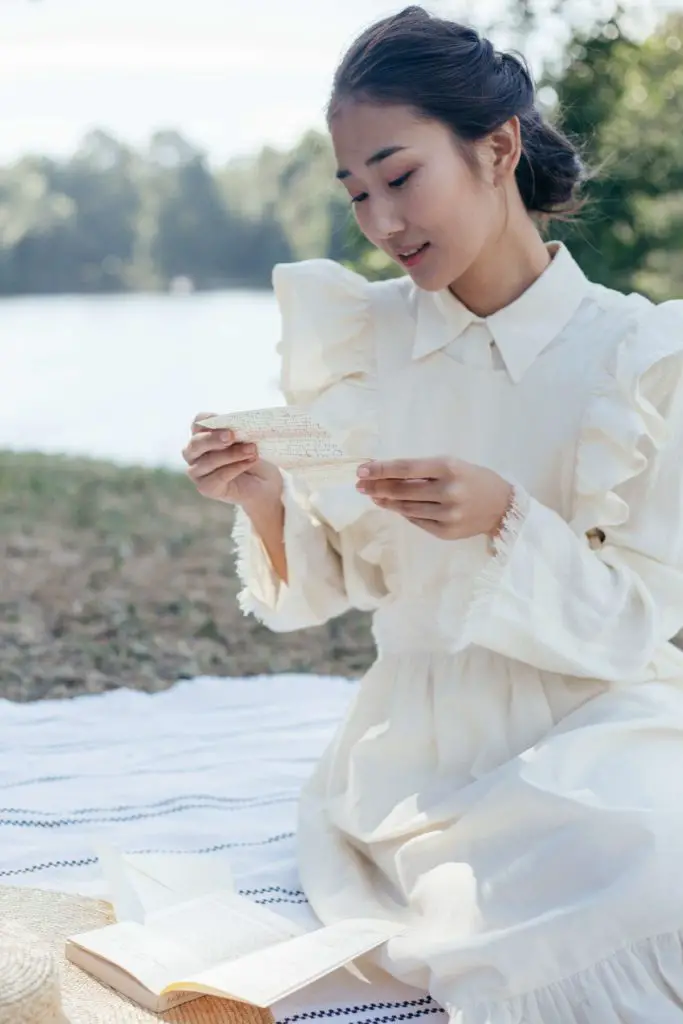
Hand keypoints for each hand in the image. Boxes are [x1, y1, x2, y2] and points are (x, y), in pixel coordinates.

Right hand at [182, 412, 282, 508]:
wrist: (265, 482)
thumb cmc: (252, 455)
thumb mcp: (247, 438)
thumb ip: (238, 430)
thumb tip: (238, 424)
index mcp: (202, 435)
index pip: (198, 423)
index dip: (209, 419)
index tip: (225, 420)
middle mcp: (194, 453)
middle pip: (195, 443)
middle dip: (213, 438)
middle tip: (231, 436)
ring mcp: (197, 472)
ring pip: (207, 461)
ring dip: (231, 454)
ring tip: (251, 450)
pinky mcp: (205, 488)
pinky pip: (218, 477)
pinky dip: (235, 468)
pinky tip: (249, 462)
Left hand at [356, 457, 512, 539]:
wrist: (502, 506)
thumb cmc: (473, 479)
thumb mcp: (451, 465)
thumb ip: (422, 470)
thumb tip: (384, 474)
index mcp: (449, 468)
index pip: (406, 468)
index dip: (381, 469)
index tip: (361, 470)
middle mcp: (448, 492)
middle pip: (402, 490)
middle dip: (377, 487)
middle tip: (360, 485)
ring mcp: (448, 515)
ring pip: (406, 509)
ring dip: (386, 502)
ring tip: (374, 496)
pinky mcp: (446, 532)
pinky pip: (417, 521)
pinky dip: (404, 513)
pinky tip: (394, 507)